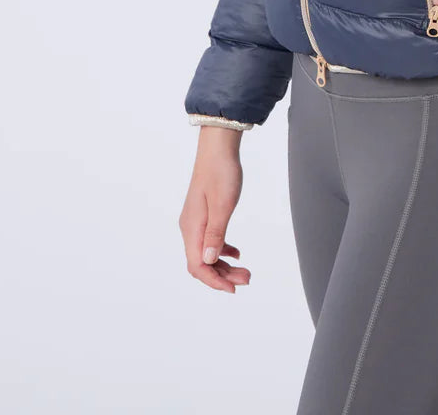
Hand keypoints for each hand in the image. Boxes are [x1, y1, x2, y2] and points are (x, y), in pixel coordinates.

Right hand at [178, 129, 252, 292]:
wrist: (218, 148)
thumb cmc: (221, 173)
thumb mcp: (223, 204)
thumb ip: (216, 234)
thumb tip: (209, 261)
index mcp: (192, 227)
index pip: (198, 266)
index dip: (214, 281)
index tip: (233, 288)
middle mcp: (190, 227)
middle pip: (203, 263)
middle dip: (223, 275)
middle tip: (247, 278)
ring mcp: (196, 221)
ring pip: (207, 253)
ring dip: (224, 265)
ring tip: (245, 271)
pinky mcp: (203, 215)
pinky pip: (210, 240)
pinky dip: (222, 249)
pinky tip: (236, 252)